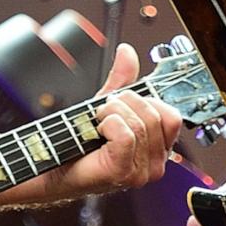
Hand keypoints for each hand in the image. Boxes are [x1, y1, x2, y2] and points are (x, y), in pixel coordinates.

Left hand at [43, 43, 182, 196]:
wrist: (53, 162)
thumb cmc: (80, 140)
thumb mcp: (107, 104)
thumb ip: (122, 79)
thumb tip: (127, 51)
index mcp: (157, 149)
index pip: (173, 117)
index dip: (147, 102)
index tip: (125, 102)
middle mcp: (155, 164)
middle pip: (155, 116)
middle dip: (125, 104)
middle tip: (104, 112)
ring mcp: (141, 173)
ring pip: (139, 123)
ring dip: (112, 113)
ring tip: (97, 121)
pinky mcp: (122, 173)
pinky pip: (126, 135)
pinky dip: (108, 124)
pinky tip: (97, 131)